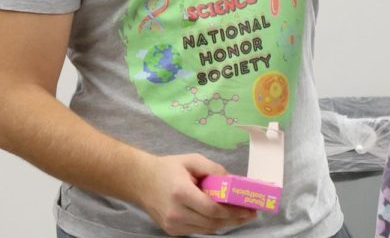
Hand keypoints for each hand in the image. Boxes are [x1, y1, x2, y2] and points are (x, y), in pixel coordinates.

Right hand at [131, 153, 257, 235]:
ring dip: (225, 224)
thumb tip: (233, 181)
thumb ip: (213, 169)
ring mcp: (173, 225)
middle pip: (212, 223)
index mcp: (181, 193)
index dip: (233, 211)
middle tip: (250, 213)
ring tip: (240, 216)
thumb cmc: (167, 168)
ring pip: (207, 229)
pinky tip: (221, 218)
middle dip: (234, 219)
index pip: (212, 209)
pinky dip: (211, 225)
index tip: (248, 208)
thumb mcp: (191, 160)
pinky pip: (198, 230)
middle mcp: (176, 213)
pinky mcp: (172, 231)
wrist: (140, 181)